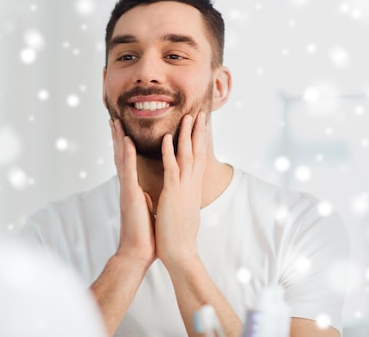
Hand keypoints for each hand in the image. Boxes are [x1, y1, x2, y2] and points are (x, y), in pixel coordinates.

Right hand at [111, 119, 155, 267]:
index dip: (124, 145)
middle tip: (114, 118)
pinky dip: (127, 155)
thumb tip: (149, 192)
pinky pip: (129, 171)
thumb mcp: (148, 208)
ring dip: (119, 139)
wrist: (138, 252)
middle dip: (117, 137)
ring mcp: (127, 189)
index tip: (123, 130)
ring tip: (116, 122)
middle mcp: (127, 186)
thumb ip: (146, 196)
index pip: (128, 162)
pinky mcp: (130, 195)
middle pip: (120, 156)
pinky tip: (126, 141)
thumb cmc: (145, 234)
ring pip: (121, 158)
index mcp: (133, 189)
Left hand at [155, 112, 207, 268]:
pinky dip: (169, 152)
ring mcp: (183, 188)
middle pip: (198, 153)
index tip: (202, 127)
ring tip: (187, 117)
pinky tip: (166, 138)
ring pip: (186, 155)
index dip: (200, 142)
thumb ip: (187, 200)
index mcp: (193, 189)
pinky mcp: (172, 193)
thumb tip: (189, 195)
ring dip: (186, 135)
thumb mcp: (187, 212)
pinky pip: (171, 168)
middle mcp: (191, 185)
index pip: (199, 160)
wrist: (179, 253)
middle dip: (198, 132)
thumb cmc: (180, 236)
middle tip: (200, 114)